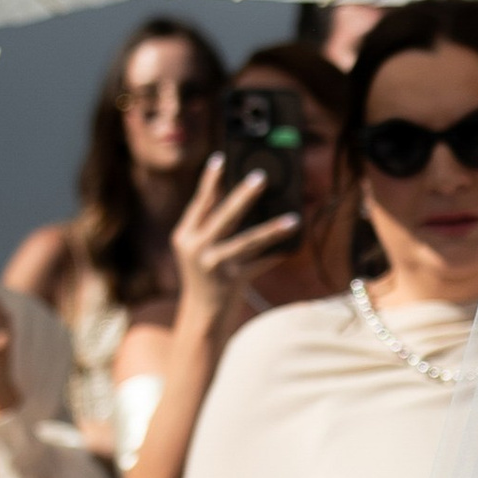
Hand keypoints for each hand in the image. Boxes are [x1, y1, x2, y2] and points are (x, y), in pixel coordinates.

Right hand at [171, 155, 299, 333]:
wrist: (202, 318)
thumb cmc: (204, 279)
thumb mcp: (198, 252)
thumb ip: (211, 227)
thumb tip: (241, 199)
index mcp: (184, 236)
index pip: (200, 203)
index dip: (210, 180)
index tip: (221, 159)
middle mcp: (196, 247)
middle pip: (224, 215)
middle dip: (244, 195)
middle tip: (261, 177)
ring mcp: (214, 265)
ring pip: (248, 241)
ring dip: (273, 230)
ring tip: (293, 220)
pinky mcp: (232, 281)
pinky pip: (259, 263)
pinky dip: (275, 256)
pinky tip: (291, 248)